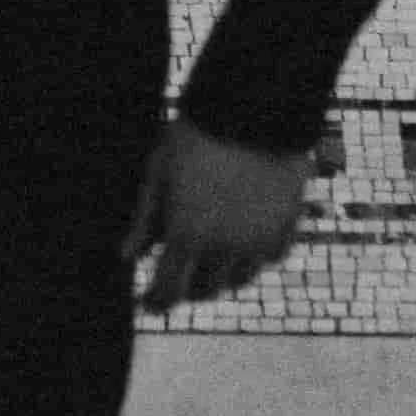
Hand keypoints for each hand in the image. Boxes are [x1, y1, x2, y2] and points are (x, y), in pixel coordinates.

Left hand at [123, 117, 311, 312]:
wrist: (254, 110)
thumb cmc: (195, 135)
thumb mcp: (159, 172)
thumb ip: (145, 219)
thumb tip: (128, 256)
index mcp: (188, 235)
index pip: (170, 289)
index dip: (157, 301)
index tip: (150, 305)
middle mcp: (226, 246)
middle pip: (205, 289)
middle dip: (188, 286)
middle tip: (178, 273)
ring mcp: (260, 239)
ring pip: (239, 279)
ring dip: (221, 275)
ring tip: (209, 258)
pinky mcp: (287, 226)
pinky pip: (269, 257)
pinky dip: (254, 257)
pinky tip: (242, 242)